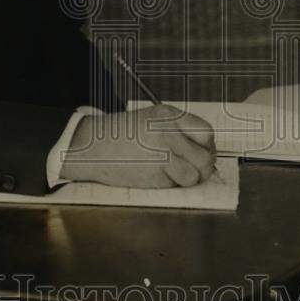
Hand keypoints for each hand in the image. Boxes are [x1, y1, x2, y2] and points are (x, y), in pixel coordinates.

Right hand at [60, 104, 216, 188]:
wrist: (92, 146)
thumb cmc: (121, 134)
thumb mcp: (151, 119)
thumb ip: (177, 129)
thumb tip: (204, 150)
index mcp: (168, 115)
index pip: (206, 132)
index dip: (207, 145)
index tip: (202, 150)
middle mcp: (168, 133)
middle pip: (205, 158)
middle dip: (203, 167)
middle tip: (195, 168)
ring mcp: (162, 156)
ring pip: (194, 176)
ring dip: (189, 179)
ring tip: (177, 173)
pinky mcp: (154, 176)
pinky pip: (175, 185)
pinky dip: (170, 184)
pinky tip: (156, 174)